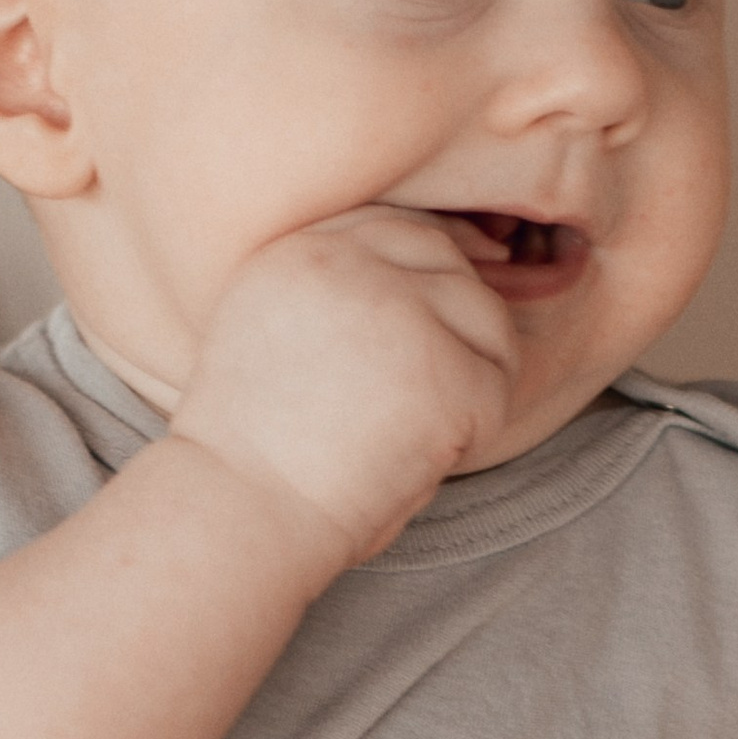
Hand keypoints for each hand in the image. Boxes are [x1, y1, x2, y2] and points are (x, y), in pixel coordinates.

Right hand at [173, 208, 520, 570]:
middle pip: (447, 260)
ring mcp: (401, 311)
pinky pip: (496, 385)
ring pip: (487, 317)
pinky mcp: (444, 369)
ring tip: (431, 429)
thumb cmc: (252, 452)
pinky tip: (427, 459)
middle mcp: (349, 264)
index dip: (437, 258)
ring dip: (477, 371)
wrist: (241, 511)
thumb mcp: (266, 333)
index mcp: (299, 250)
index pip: (395, 227)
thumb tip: (434, 272)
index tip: (456, 297)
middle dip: (461, 317)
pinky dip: (477, 430)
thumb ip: (333, 292)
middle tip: (447, 384)